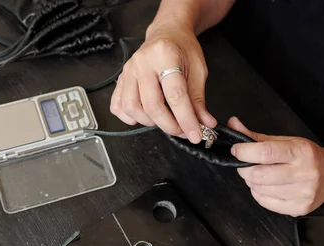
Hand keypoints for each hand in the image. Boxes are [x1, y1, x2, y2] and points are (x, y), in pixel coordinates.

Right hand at [110, 23, 215, 143]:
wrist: (167, 33)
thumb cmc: (182, 48)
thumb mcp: (198, 70)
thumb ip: (199, 99)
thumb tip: (204, 124)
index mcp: (165, 55)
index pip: (175, 95)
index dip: (186, 119)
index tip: (195, 134)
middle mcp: (142, 63)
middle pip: (152, 105)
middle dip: (169, 125)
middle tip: (182, 130)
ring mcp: (128, 71)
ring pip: (132, 108)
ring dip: (150, 122)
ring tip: (164, 120)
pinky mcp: (120, 80)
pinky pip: (118, 106)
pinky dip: (130, 117)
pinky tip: (145, 115)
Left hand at [229, 117, 323, 215]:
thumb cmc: (307, 157)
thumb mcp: (286, 141)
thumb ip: (258, 137)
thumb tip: (233, 125)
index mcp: (301, 152)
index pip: (266, 152)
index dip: (244, 152)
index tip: (237, 150)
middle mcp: (305, 173)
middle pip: (259, 175)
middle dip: (244, 169)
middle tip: (246, 164)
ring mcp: (303, 193)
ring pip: (260, 190)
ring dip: (252, 182)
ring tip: (260, 175)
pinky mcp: (299, 208)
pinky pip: (265, 203)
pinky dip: (259, 194)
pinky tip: (267, 187)